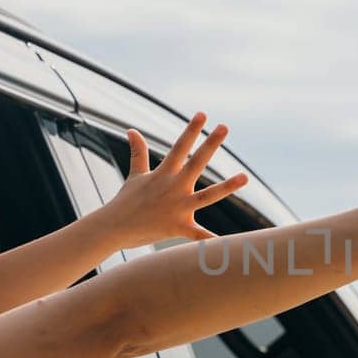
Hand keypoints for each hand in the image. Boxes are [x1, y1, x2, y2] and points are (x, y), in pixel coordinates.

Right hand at [102, 114, 248, 247]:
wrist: (112, 228)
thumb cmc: (125, 202)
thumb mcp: (134, 176)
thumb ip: (138, 153)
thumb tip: (132, 130)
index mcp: (163, 174)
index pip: (179, 147)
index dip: (191, 130)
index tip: (203, 114)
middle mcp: (172, 187)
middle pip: (195, 163)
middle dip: (210, 144)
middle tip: (224, 127)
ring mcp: (176, 207)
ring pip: (207, 196)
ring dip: (226, 187)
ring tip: (245, 177)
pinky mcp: (177, 227)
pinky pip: (198, 235)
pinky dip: (211, 240)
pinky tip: (227, 243)